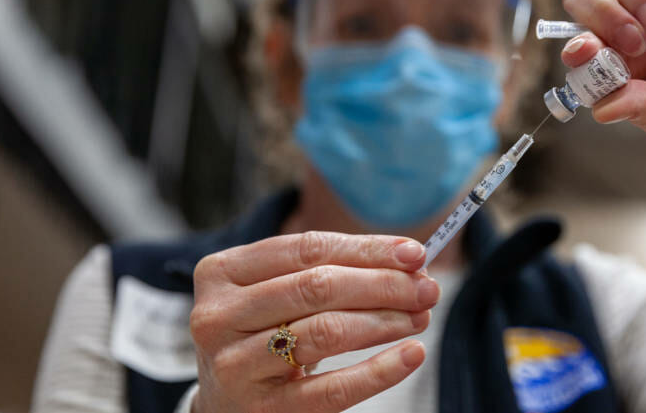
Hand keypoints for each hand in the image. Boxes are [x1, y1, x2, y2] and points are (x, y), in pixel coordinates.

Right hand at [189, 232, 437, 412]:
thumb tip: (408, 262)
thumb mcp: (273, 292)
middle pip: (317, 287)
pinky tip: (411, 355)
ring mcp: (235, 366)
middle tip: (427, 288)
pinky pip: (332, 390)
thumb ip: (326, 270)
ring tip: (420, 316)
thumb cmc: (258, 333)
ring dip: (385, 321)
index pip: (306, 248)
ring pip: (326, 332)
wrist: (222, 403)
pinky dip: (379, 370)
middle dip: (383, 284)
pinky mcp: (262, 410)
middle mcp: (219, 316)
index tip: (415, 253)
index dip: (366, 248)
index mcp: (222, 272)